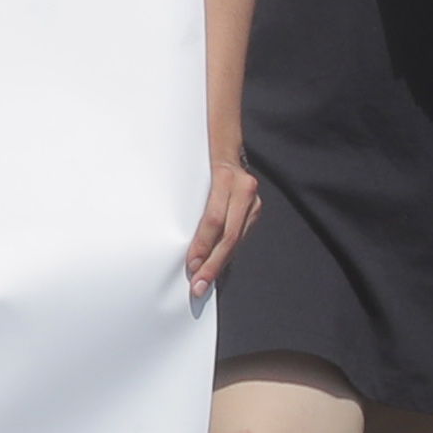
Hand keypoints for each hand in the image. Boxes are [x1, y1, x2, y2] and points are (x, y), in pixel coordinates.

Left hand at [183, 145, 257, 301]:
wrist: (224, 146)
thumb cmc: (197, 159)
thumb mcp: (190, 172)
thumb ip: (189, 201)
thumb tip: (177, 237)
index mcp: (226, 178)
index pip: (213, 220)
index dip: (202, 245)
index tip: (191, 265)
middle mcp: (245, 189)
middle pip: (229, 236)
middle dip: (212, 264)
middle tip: (199, 286)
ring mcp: (254, 201)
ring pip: (236, 239)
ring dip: (220, 263)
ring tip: (205, 282)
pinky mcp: (255, 210)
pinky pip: (239, 236)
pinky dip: (227, 253)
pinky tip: (217, 268)